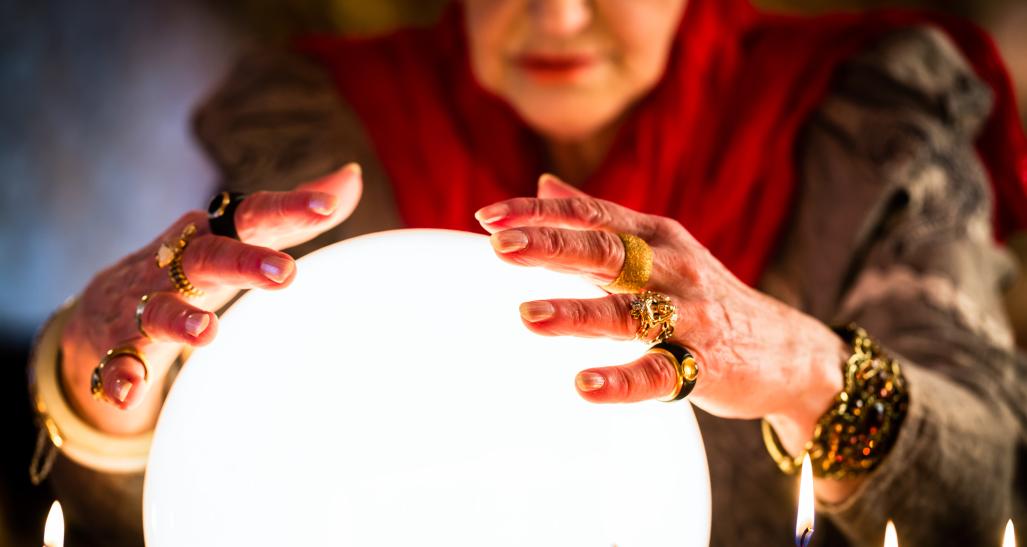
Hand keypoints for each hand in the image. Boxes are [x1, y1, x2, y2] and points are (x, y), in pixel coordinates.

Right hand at [60, 164, 362, 433]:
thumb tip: (352, 177)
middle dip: (245, 261)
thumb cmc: (193, 269)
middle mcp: (179, 264)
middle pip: (211, 256)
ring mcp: (145, 303)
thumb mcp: (241, 238)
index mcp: (215, 234)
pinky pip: (119, 360)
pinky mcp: (119, 344)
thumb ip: (294, 215)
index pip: (255, 214)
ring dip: (181, 319)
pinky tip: (127, 393)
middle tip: (285, 271)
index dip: (290, 207)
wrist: (105, 307)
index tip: (327, 205)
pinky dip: (121, 375)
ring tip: (206, 332)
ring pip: (160, 308)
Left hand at [476, 174, 845, 453]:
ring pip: (628, 312)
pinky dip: (622, 381)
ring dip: (577, 313)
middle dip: (552, 247)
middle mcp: (671, 268)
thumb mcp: (656, 247)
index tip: (488, 217)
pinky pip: (659, 374)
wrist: (786, 351)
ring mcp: (689, 316)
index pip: (591, 216)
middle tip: (500, 246)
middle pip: (606, 253)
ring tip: (527, 315)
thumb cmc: (703, 295)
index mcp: (655, 237)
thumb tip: (543, 183)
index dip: (539, 214)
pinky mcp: (704, 364)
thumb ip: (599, 219)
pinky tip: (584, 385)